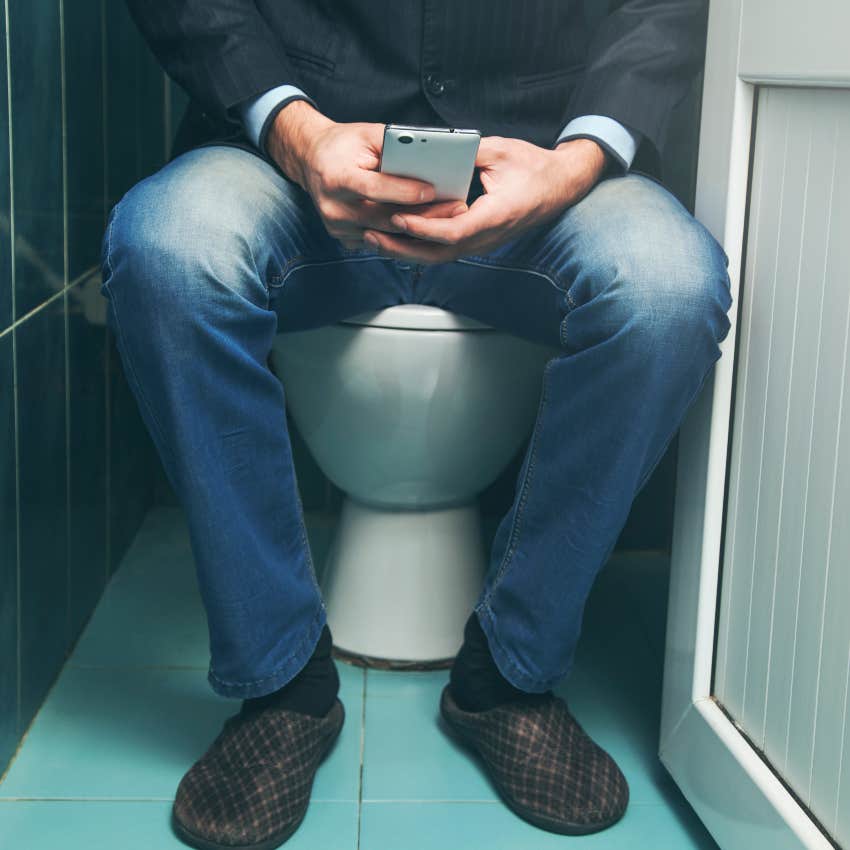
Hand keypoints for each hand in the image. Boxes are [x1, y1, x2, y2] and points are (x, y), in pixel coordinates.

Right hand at [266, 100, 465, 248]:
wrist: (312, 160)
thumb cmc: (345, 144)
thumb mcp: (366, 134)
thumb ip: (394, 144)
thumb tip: (427, 156)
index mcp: (336, 178)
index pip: (374, 188)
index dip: (404, 191)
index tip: (432, 190)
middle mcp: (333, 207)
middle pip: (385, 217)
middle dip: (423, 213)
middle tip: (456, 208)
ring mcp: (337, 227)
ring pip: (387, 233)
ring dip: (420, 228)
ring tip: (449, 218)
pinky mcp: (344, 238)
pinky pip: (381, 240)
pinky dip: (404, 234)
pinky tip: (428, 228)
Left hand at [363, 136, 607, 262]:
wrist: (560, 186)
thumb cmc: (534, 167)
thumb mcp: (500, 151)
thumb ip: (466, 152)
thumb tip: (432, 150)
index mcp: (495, 215)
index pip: (453, 231)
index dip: (423, 228)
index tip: (398, 218)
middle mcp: (488, 236)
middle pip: (439, 254)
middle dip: (402, 248)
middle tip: (372, 237)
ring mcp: (483, 243)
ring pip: (439, 257)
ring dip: (406, 251)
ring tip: (376, 240)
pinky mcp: (478, 242)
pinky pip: (445, 250)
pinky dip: (419, 247)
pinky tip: (397, 239)